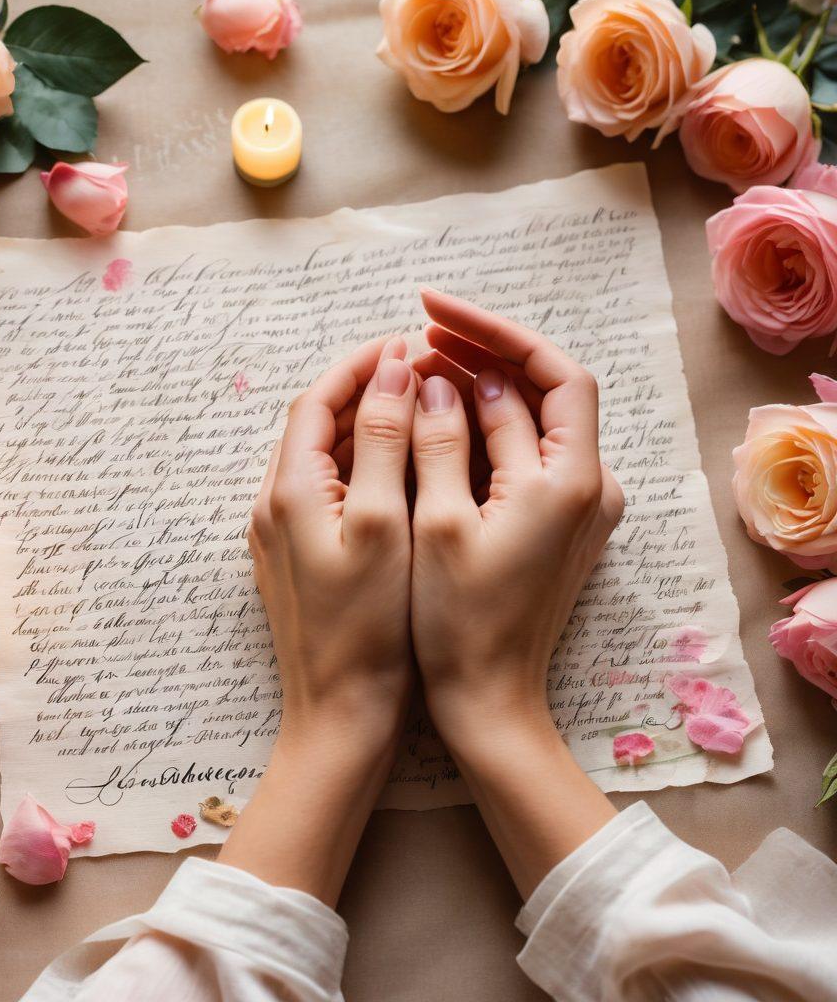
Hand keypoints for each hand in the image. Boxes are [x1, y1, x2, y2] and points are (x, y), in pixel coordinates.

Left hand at [219, 337, 418, 902]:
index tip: (404, 343)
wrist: (339, 714)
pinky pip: (323, 492)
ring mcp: (280, 536)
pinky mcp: (294, 561)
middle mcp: (273, 506)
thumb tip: (390, 370)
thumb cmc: (369, 627)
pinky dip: (357, 468)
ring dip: (361, 428)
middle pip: (315, 425)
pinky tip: (396, 473)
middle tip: (417, 372)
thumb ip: (383, 441)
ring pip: (320, 459)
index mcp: (290, 490)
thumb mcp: (382, 524)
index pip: (317, 401)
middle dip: (362, 390)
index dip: (359, 365)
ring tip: (414, 411)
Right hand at [409, 288, 621, 894]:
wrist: (489, 699)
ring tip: (421, 369)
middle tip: (420, 335)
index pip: (551, 371)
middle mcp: (590, 485)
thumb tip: (439, 377)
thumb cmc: (458, 621)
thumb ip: (440, 441)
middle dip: (483, 353)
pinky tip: (441, 420)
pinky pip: (528, 454)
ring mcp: (580, 505)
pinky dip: (487, 429)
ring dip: (481, 389)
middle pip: (545, 390)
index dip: (494, 331)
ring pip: (534, 421)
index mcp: (570, 481)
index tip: (434, 310)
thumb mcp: (438, 523)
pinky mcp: (561, 523)